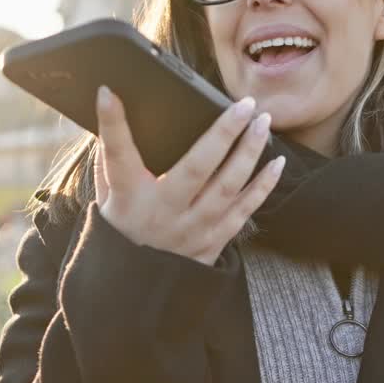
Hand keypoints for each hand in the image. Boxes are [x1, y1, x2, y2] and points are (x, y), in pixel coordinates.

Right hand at [92, 85, 285, 265]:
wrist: (134, 290)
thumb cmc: (121, 232)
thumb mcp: (106, 198)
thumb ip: (110, 160)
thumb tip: (111, 111)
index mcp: (128, 198)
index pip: (118, 155)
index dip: (112, 123)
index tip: (108, 92)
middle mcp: (162, 213)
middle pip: (197, 168)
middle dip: (223, 133)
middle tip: (245, 104)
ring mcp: (190, 231)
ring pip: (227, 188)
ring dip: (250, 153)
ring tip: (263, 123)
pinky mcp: (211, 244)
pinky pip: (243, 212)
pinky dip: (263, 187)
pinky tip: (277, 163)